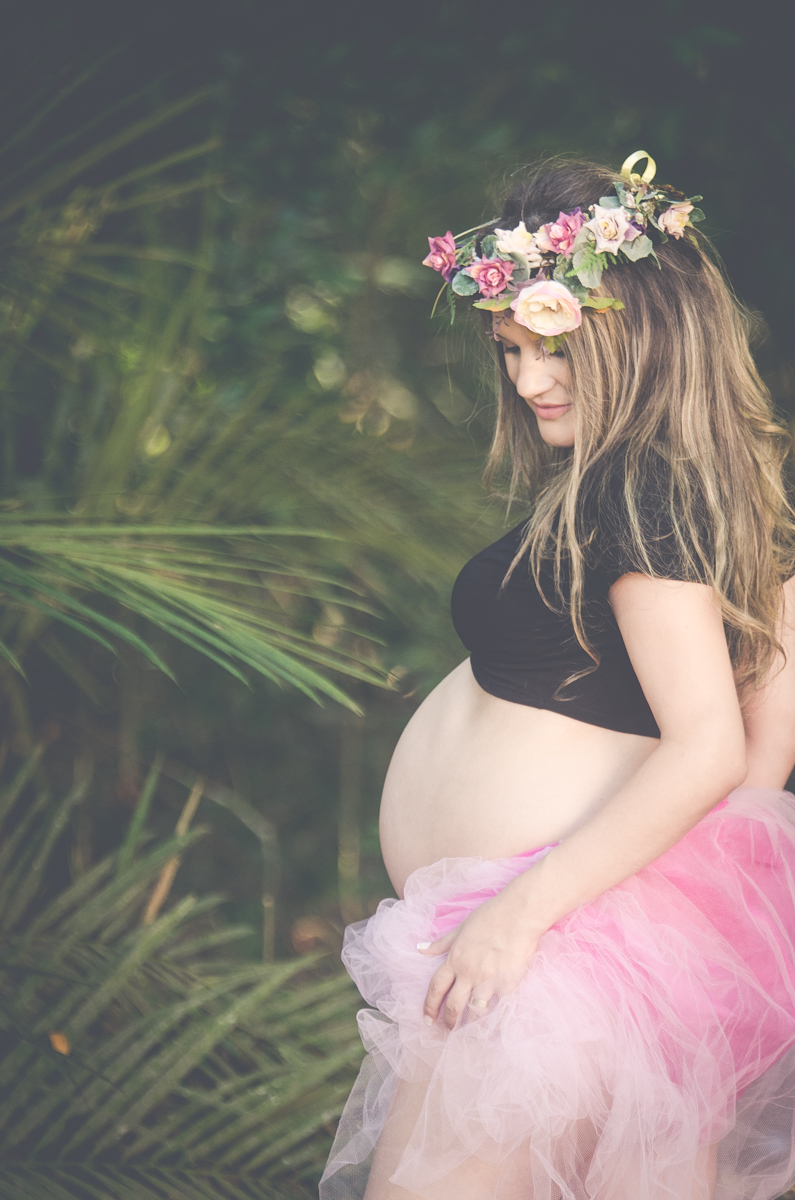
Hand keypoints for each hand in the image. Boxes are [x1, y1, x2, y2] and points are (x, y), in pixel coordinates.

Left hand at [418, 886, 545, 1029]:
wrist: (519, 915)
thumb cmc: (491, 916)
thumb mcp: (461, 928)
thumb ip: (441, 943)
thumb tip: (420, 948)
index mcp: (455, 959)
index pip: (436, 988)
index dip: (429, 1006)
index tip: (427, 1019)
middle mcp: (469, 973)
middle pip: (454, 1005)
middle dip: (449, 1022)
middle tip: (447, 1030)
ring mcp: (489, 981)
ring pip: (475, 1011)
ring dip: (471, 1023)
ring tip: (470, 1029)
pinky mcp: (508, 985)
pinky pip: (498, 1006)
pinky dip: (495, 1014)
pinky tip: (494, 1020)